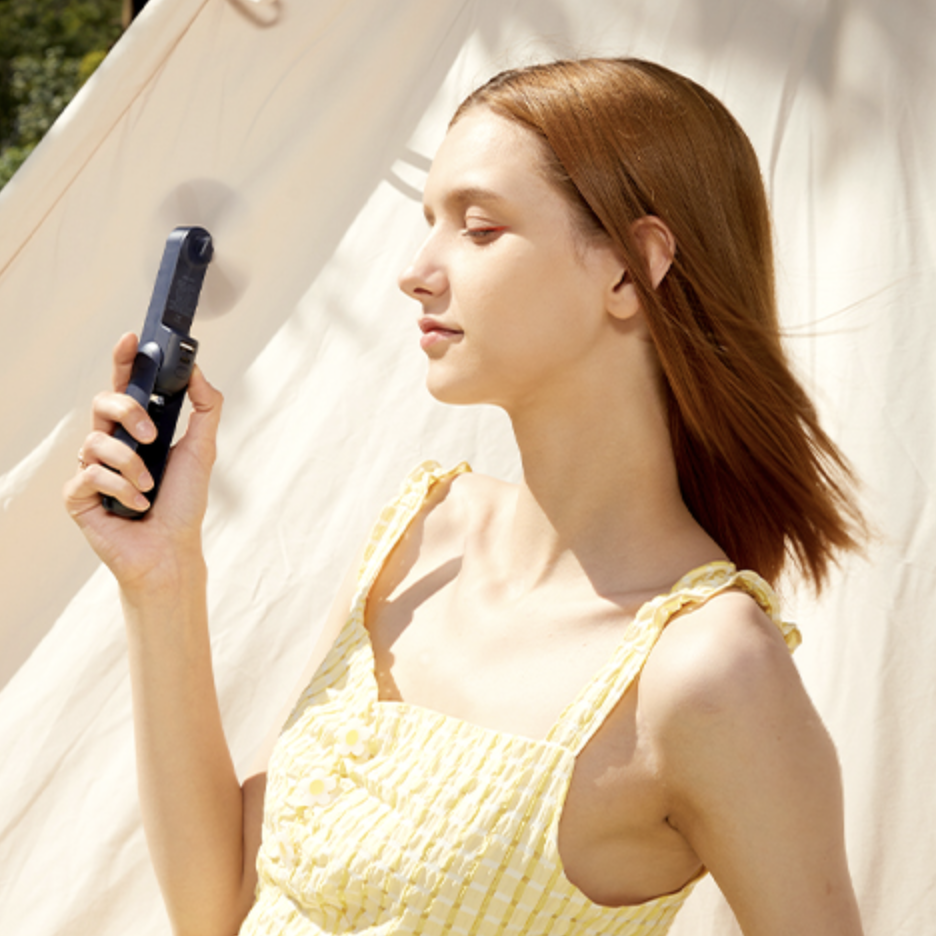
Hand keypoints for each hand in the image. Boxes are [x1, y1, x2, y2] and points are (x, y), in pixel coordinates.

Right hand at [63, 333, 222, 592]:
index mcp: (136, 430)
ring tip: (150, 487)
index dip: (123, 360)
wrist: (171, 551)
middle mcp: (110, 444)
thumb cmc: (184, 504)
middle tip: (153, 436)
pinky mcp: (78, 495)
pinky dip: (120, 489)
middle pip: (103, 403)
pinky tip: (137, 505)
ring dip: (131, 465)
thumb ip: (205, 408)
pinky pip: (89, 474)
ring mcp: (91, 468)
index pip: (123, 386)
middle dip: (128, 413)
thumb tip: (197, 371)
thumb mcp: (202, 450)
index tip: (131, 338)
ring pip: (97, 441)